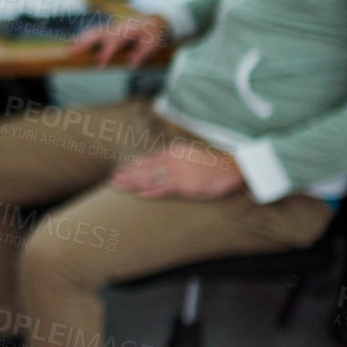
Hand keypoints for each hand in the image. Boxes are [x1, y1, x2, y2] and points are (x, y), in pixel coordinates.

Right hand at [68, 14, 168, 68]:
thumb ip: (143, 53)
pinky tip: (75, 44)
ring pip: (94, 32)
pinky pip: (94, 32)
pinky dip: (83, 37)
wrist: (155, 22)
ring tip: (70, 49)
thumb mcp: (153, 43)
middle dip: (85, 43)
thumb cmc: (153, 34)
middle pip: (98, 34)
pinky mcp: (109, 31)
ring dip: (81, 40)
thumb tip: (132, 65)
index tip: (99, 64)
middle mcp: (117, 28)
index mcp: (127, 32)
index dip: (106, 53)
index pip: (114, 42)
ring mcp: (112, 28)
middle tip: (72, 52)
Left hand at [112, 144, 244, 199]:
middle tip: (113, 179)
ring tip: (118, 186)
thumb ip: (176, 157)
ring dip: (133, 182)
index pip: (149, 158)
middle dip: (128, 174)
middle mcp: (172, 161)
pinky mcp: (185, 185)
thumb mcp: (191, 154)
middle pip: (145, 168)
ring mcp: (178, 173)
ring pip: (150, 177)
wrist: (232, 167)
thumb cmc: (214, 163)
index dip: (134, 164)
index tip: (122, 168)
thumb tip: (164, 159)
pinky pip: (164, 189)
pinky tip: (140, 194)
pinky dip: (151, 191)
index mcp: (174, 152)